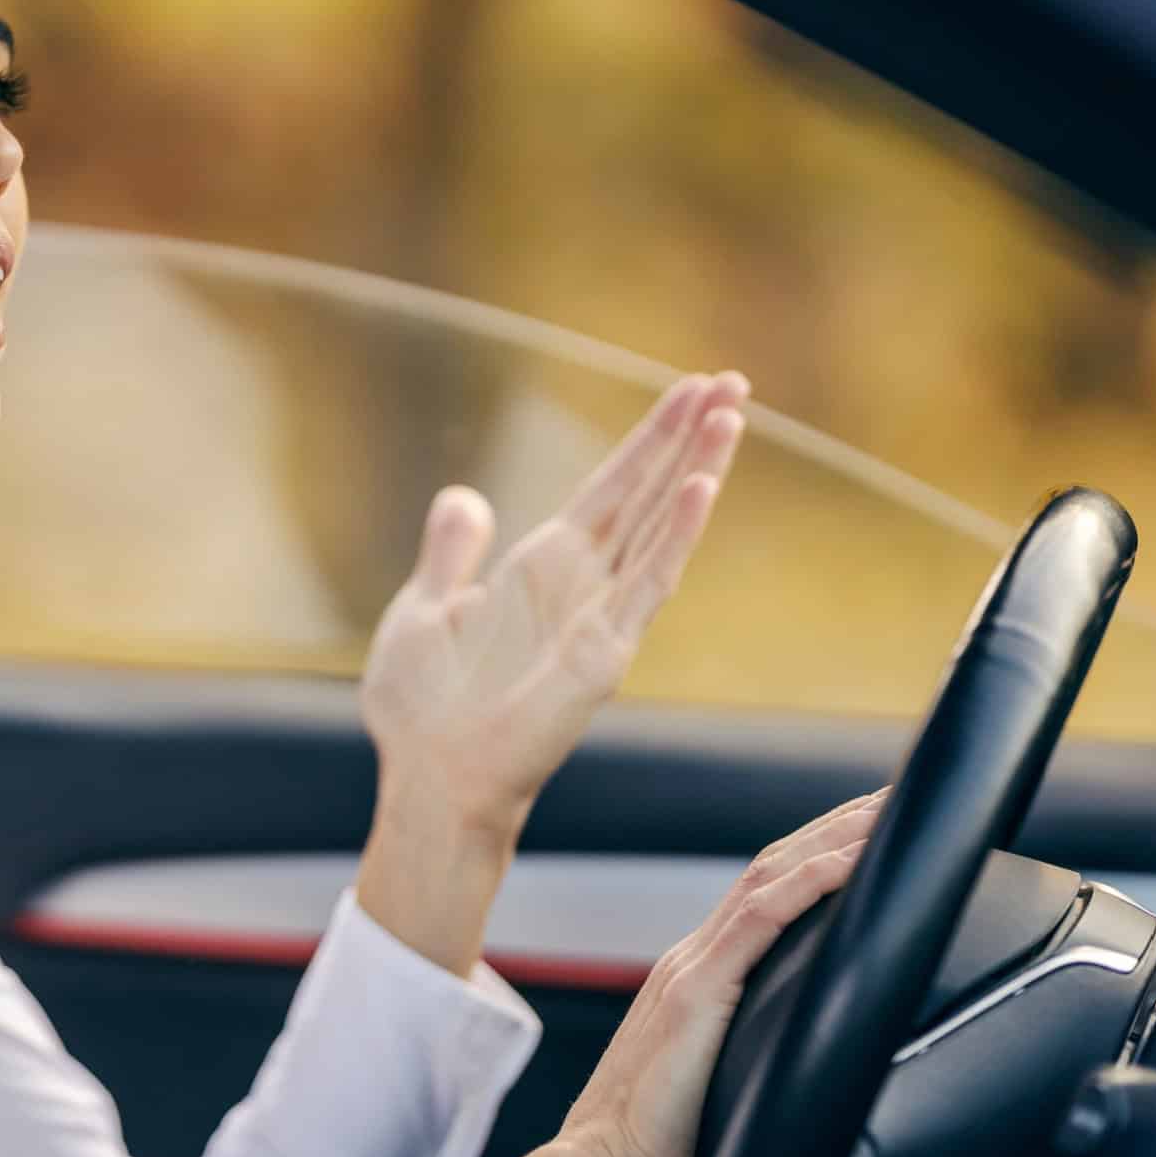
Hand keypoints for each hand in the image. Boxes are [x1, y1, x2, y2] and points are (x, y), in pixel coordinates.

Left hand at [354, 373, 747, 975]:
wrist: (427, 776)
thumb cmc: (421, 709)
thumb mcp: (425, 607)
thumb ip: (452, 552)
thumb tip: (465, 496)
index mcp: (542, 568)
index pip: (611, 488)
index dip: (649, 439)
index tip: (690, 388)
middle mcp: (582, 586)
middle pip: (647, 494)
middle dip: (688, 437)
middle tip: (734, 379)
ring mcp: (601, 618)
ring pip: (660, 528)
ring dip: (696, 470)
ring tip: (731, 413)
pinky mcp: (604, 654)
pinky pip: (647, 584)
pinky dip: (674, 535)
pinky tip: (699, 489)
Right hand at [477, 791, 887, 1156]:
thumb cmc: (651, 1148)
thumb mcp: (710, 1088)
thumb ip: (740, 1064)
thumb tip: (789, 1083)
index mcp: (695, 977)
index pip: (763, 894)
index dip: (813, 854)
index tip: (861, 831)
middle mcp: (691, 958)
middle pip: (772, 867)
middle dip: (833, 826)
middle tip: (891, 794)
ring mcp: (691, 967)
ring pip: (772, 875)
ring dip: (833, 837)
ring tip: (887, 808)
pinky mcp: (698, 990)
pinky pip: (764, 916)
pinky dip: (813, 879)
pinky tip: (854, 858)